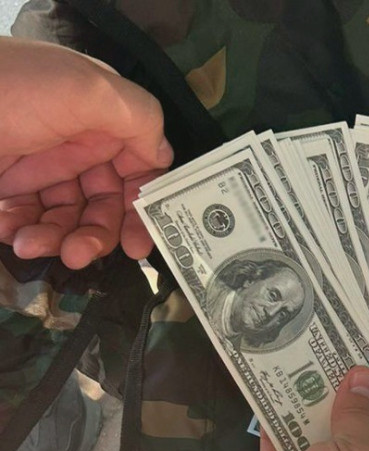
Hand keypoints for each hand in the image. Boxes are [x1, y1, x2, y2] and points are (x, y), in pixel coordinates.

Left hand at [0, 37, 172, 268]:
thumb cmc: (10, 87)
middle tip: (80, 255)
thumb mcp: (86, 88)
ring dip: (59, 240)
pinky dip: (25, 232)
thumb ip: (139, 117)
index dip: (143, 211)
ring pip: (69, 219)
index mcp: (101, 120)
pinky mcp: (6, 184)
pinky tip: (12, 232)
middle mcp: (75, 144)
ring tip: (31, 245)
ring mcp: (39, 166)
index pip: (140, 173)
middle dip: (97, 235)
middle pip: (106, 206)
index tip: (138, 244)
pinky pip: (29, 220)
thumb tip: (164, 156)